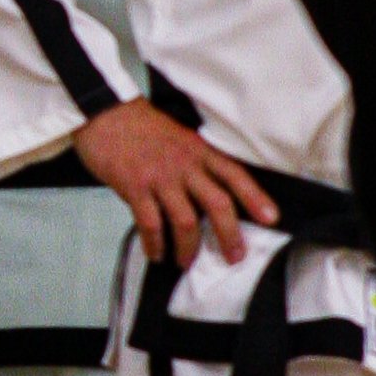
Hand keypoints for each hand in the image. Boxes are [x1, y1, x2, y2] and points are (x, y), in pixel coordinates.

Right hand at [74, 101, 277, 270]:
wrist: (104, 113)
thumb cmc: (141, 128)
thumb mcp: (179, 138)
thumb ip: (196, 164)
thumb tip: (208, 199)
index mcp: (199, 151)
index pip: (234, 175)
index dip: (255, 197)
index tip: (271, 218)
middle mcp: (185, 164)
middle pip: (218, 204)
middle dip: (229, 235)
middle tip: (235, 257)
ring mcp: (160, 177)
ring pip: (186, 221)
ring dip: (189, 248)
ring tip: (186, 261)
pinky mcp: (135, 187)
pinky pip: (150, 224)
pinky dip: (155, 244)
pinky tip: (156, 254)